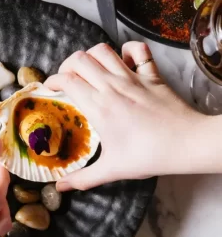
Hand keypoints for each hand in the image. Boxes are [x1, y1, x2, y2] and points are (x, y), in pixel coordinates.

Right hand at [45, 41, 204, 190]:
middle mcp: (112, 86)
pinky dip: (128, 48)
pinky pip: (138, 49)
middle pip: (80, 59)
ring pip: (103, 50)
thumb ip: (83, 178)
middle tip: (67, 79)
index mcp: (99, 107)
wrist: (187, 144)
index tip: (50, 90)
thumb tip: (59, 188)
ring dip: (91, 55)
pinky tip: (123, 59)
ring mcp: (133, 77)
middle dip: (67, 65)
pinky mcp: (152, 74)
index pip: (67, 81)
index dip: (52, 81)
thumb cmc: (149, 156)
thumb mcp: (112, 170)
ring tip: (89, 69)